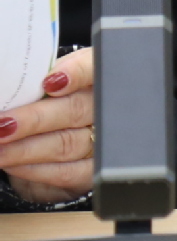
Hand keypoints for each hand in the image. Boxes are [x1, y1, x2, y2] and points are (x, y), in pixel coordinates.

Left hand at [0, 48, 94, 201]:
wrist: (55, 136)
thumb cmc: (46, 105)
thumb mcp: (44, 86)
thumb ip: (34, 84)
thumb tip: (7, 88)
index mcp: (93, 77)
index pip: (93, 68)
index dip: (76, 73)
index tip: (49, 82)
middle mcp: (104, 107)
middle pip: (76, 110)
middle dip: (35, 119)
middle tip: (3, 123)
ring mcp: (100, 141)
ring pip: (66, 144)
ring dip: (25, 148)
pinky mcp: (90, 170)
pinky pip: (65, 172)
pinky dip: (34, 169)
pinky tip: (10, 163)